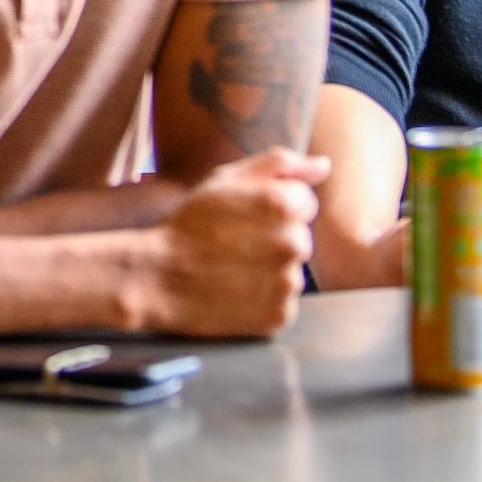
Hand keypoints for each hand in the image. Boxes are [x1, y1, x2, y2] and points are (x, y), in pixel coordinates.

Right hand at [132, 148, 329, 337]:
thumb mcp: (224, 179)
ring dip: (270, 270)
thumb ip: (279, 165)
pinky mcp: (279, 317)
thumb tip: (324, 165)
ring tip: (233, 269)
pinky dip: (264, 299)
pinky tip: (236, 291)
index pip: (306, 202)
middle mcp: (292, 244)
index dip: (273, 207)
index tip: (244, 217)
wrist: (156, 277)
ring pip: (292, 271)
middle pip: (300, 237)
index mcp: (281, 205)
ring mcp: (287, 284)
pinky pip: (283, 303)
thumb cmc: (187, 224)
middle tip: (235, 243)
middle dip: (275, 238)